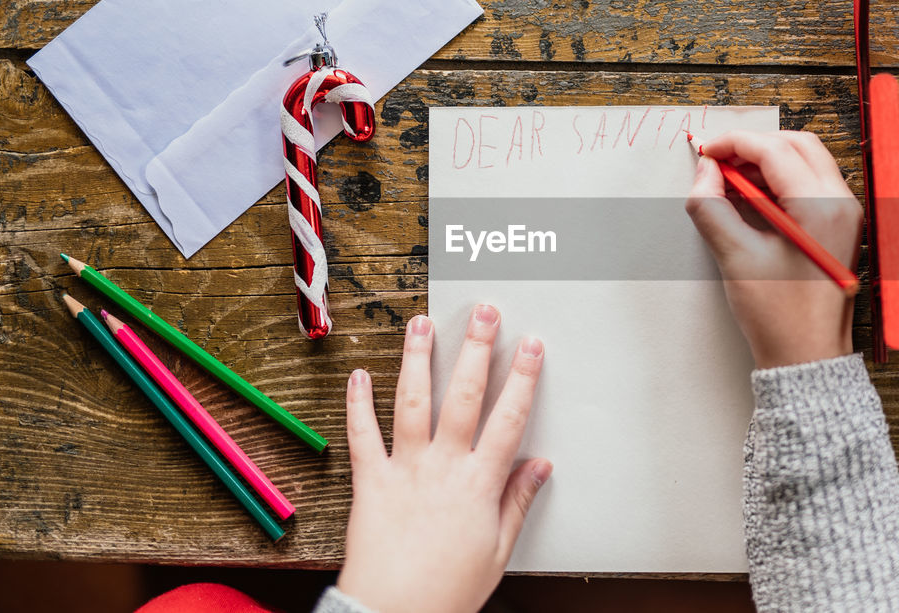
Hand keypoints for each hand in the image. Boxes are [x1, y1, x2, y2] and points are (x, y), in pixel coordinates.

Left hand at [336, 305, 550, 612]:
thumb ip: (517, 501)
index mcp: (479, 484)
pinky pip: (361, 436)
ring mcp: (404, 470)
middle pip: (464, 396)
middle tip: (484, 313)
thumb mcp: (498, 550)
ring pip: (412, 402)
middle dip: (476, 349)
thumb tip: (540, 466)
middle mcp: (442, 468)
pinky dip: (358, 403)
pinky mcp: (369, 482)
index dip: (523, 378)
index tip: (532, 346)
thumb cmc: (446, 591)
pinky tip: (360, 374)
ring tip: (423, 323)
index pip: (508, 418)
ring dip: (418, 358)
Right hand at [686, 130, 862, 367]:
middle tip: (718, 164)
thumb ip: (712, 207)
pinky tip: (750, 200)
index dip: (734, 144)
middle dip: (753, 147)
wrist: (808, 356)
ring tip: (730, 183)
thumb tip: (704, 173)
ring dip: (765, 163)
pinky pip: (809, 185)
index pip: (774, 151)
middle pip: (796, 145)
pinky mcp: (837, 227)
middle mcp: (841, 204)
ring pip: (804, 161)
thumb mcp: (736, 257)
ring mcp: (844, 215)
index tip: (706, 153)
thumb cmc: (780, 316)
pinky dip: (778, 182)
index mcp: (821, 207)